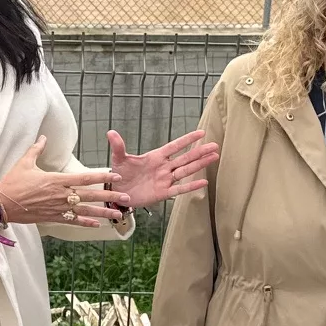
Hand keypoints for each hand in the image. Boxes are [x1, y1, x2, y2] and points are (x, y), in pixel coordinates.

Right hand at [0, 137, 129, 227]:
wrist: (1, 204)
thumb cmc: (12, 183)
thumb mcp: (24, 163)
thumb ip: (37, 149)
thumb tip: (43, 137)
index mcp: (56, 180)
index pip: (85, 177)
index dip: (102, 177)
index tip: (116, 176)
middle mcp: (61, 195)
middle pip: (90, 195)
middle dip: (110, 196)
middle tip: (126, 198)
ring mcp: (58, 208)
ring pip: (85, 211)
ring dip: (103, 213)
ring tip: (117, 215)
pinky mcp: (52, 218)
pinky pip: (72, 221)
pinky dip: (85, 223)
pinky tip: (97, 225)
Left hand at [106, 129, 220, 210]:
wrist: (118, 192)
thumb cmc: (120, 174)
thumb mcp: (119, 160)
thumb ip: (118, 147)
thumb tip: (110, 132)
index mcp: (155, 157)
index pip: (174, 146)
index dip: (187, 140)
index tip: (201, 133)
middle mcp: (163, 167)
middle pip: (185, 158)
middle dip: (199, 152)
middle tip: (215, 145)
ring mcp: (165, 180)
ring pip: (186, 171)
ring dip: (199, 165)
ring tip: (214, 157)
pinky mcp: (163, 193)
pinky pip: (179, 189)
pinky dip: (191, 186)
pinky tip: (204, 182)